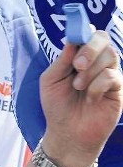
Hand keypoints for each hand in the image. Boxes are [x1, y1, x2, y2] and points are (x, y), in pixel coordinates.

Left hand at [40, 32, 122, 166]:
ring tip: (78, 88)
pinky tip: (90, 98)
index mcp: (78, 57)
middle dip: (90, 49)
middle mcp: (95, 62)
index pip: (87, 35)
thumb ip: (61, 61)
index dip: (83, 33)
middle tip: (77, 65)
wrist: (67, 133)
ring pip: (110, 55)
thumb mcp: (50, 81)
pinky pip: (112, 76)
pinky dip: (97, 86)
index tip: (77, 38)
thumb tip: (72, 40)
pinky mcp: (118, 89)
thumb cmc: (57, 107)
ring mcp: (108, 74)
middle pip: (103, 38)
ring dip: (90, 72)